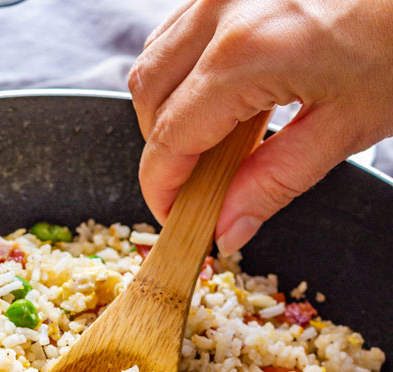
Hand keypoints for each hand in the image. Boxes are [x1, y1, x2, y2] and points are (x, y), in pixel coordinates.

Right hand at [128, 0, 392, 252]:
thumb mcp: (346, 127)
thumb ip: (274, 182)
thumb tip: (227, 226)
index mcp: (245, 54)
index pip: (170, 137)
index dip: (162, 187)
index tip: (174, 217)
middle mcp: (223, 7)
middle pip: (148, 93)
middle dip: (161, 149)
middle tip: (195, 188)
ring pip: (158, 54)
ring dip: (170, 106)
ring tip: (215, 142)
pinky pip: (185, 26)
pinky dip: (189, 68)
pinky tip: (229, 94)